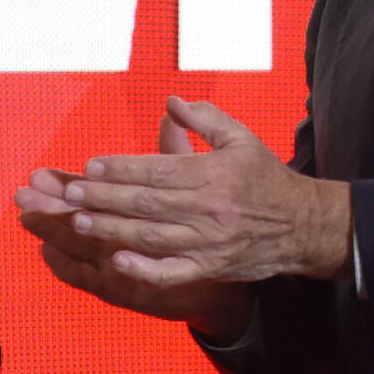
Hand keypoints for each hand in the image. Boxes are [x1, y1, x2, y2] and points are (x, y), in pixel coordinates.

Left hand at [19, 98, 349, 316]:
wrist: (302, 226)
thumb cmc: (265, 179)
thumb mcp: (242, 139)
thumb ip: (205, 119)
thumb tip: (171, 101)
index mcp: (214, 174)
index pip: (159, 170)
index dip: (122, 168)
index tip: (91, 166)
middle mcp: (209, 209)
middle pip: (148, 203)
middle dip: (105, 197)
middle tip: (71, 193)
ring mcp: (208, 243)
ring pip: (152, 237)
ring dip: (112, 229)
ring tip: (79, 221)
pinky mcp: (209, 268)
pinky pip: (172, 272)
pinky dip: (143, 269)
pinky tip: (116, 261)